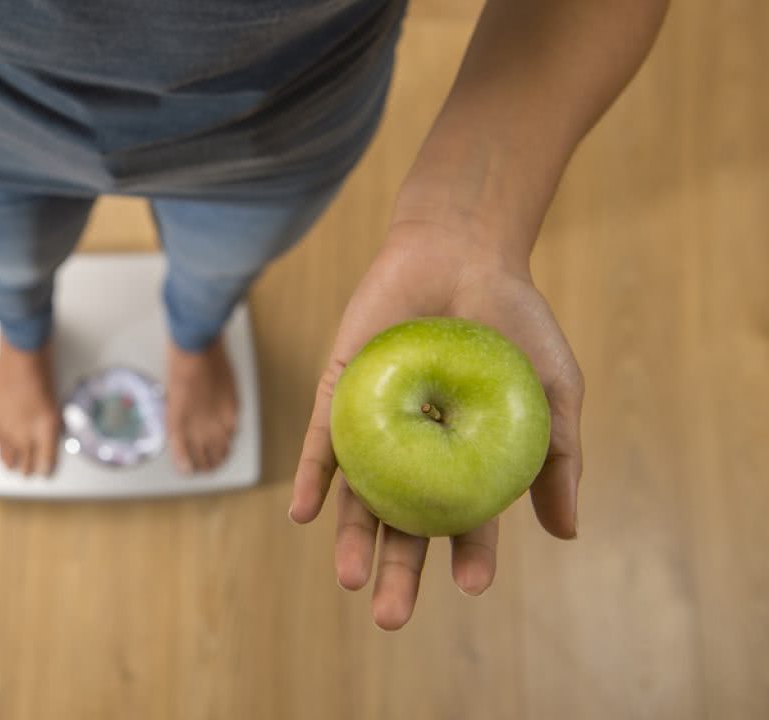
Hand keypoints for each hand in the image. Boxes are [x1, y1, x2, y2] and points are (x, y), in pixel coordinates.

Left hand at [289, 219, 582, 629]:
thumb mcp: (553, 391)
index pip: (467, 521)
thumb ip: (559, 458)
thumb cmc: (515, 322)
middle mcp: (416, 453)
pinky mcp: (340, 394)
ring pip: (358, 495)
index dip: (472, 555)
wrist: (462, 252)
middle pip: (403, 524)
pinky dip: (314, 477)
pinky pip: (324, 443)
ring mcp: (375, 426)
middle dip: (398, 572)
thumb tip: (566, 533)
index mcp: (465, 460)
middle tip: (391, 617)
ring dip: (351, 538)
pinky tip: (306, 514)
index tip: (474, 586)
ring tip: (351, 578)